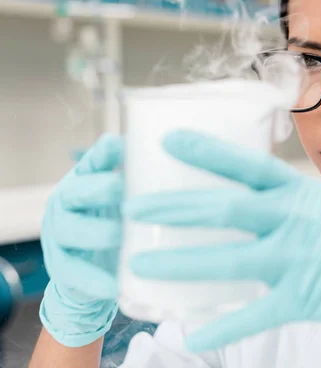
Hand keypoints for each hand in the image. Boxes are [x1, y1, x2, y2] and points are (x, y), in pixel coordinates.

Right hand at [40, 134, 122, 346]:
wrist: (94, 270)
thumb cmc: (112, 221)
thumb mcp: (122, 198)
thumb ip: (134, 174)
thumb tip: (152, 149)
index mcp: (83, 183)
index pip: (90, 164)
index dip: (102, 155)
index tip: (117, 144)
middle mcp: (66, 205)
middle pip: (76, 192)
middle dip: (96, 188)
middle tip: (119, 186)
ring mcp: (60, 237)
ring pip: (71, 231)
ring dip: (94, 232)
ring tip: (117, 235)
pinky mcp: (63, 270)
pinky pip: (74, 274)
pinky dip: (94, 280)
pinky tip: (114, 285)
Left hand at [124, 130, 320, 367]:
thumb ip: (291, 203)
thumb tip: (255, 197)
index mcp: (301, 193)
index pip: (247, 164)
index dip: (206, 150)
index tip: (168, 140)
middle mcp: (295, 221)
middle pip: (225, 208)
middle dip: (175, 206)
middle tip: (133, 206)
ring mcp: (298, 260)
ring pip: (228, 260)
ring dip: (181, 263)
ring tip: (140, 265)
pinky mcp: (305, 298)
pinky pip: (255, 314)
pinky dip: (223, 324)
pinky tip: (193, 330)